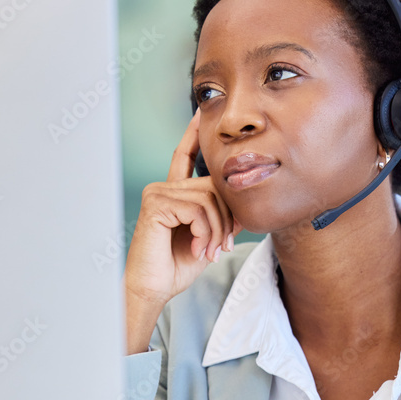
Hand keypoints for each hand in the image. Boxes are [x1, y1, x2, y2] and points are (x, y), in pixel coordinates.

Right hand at [123, 109, 239, 351]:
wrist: (155, 287)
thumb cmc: (178, 266)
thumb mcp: (209, 238)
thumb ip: (222, 218)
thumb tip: (245, 206)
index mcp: (174, 193)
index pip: (184, 157)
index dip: (193, 136)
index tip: (201, 112)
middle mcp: (164, 188)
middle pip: (214, 186)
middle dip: (227, 218)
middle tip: (224, 245)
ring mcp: (157, 193)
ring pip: (209, 198)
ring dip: (217, 229)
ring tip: (211, 251)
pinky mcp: (155, 204)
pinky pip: (198, 209)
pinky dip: (206, 232)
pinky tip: (199, 248)